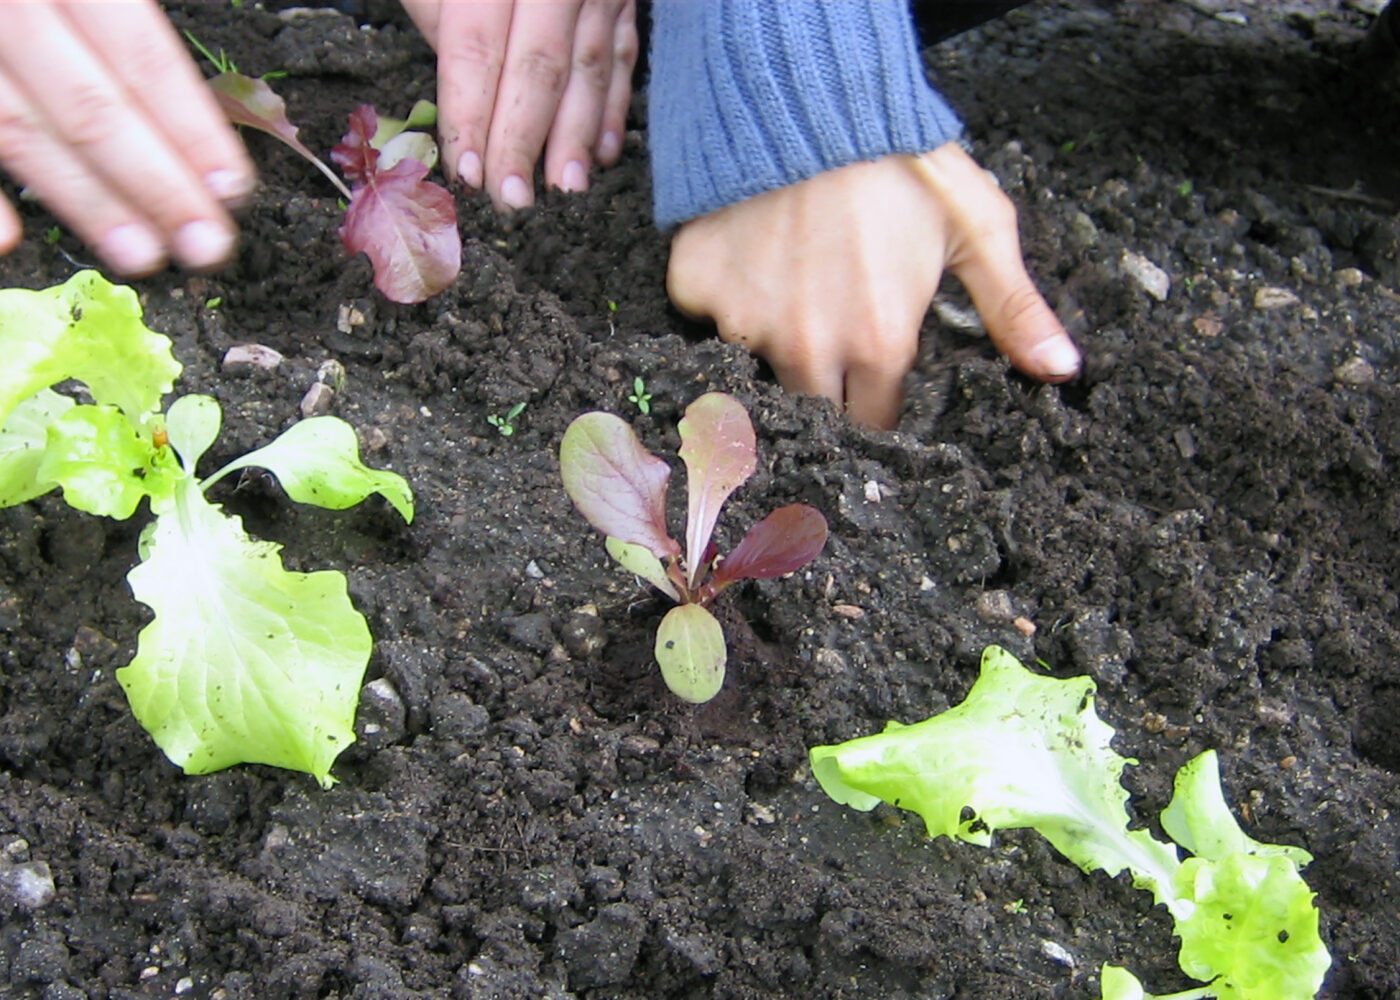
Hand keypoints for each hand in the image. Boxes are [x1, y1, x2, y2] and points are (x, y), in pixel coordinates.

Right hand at [0, 0, 254, 274]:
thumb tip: (194, 106)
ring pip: (17, 130)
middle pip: (89, 105)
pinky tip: (8, 242)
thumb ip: (127, 10)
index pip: (140, 55)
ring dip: (84, 201)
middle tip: (207, 245)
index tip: (232, 188)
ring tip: (142, 254)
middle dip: (155, 184)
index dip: (190, 128)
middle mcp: (8, 1)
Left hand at [402, 0, 637, 210]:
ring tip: (563, 190)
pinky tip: (602, 152)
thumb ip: (438, 11)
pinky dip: (615, 106)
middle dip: (524, 138)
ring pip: (591, 66)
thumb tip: (458, 96)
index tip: (467, 171)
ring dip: (577, 136)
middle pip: (539, 66)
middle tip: (513, 200)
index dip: (471, 114)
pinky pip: (626, 52)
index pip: (477, 47)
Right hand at [666, 143, 1080, 429]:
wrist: (806, 91)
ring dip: (775, 335)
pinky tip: (753, 252)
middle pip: (813, 404)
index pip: (874, 420)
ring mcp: (743, 320)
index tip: (879, 376)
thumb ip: (1014, 308)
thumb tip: (1062, 371)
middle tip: (837, 325)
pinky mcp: (695, 288)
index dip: (879, 399)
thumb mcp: (976, 226)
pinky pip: (708, 313)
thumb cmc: (898, 158)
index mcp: (878, 342)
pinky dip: (727, 293)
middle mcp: (806, 346)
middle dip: (827, 381)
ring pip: (757, 360)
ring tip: (797, 276)